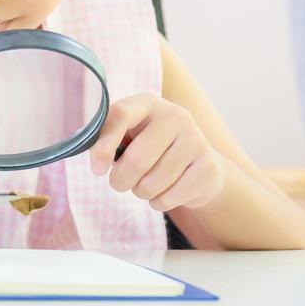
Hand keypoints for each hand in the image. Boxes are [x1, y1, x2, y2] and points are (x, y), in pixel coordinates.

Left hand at [87, 94, 226, 212]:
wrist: (198, 166)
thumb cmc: (152, 150)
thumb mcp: (131, 136)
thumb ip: (109, 141)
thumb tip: (97, 159)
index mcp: (148, 103)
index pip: (120, 115)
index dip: (103, 145)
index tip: (97, 169)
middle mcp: (175, 115)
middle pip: (136, 159)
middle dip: (121, 181)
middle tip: (120, 183)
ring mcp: (195, 139)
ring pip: (152, 183)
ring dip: (141, 192)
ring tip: (146, 184)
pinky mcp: (208, 167)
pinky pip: (168, 198)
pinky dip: (158, 202)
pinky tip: (166, 190)